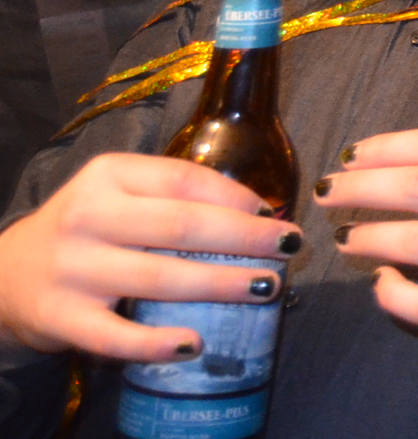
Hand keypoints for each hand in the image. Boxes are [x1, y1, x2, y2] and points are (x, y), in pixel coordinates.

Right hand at [0, 155, 298, 359]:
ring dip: (219, 285)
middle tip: (288, 248)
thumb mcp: (122, 193)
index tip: (274, 213)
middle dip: (243, 238)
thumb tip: (261, 213)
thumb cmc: (90, 229)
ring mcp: (72, 268)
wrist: (8, 273)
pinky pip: (114, 336)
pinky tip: (193, 343)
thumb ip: (176, 195)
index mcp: (108, 176)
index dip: (236, 197)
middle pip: (180, 226)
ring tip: (266, 289)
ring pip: (158, 278)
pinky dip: (155, 343)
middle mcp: (87, 216)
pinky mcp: (60, 317)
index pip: (183, 180)